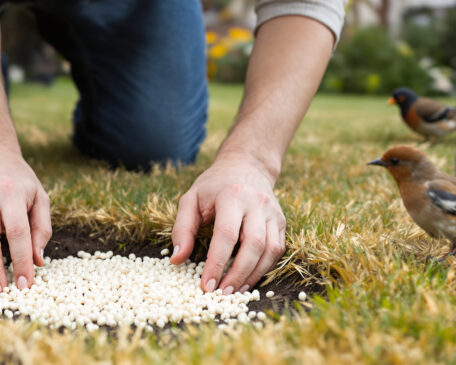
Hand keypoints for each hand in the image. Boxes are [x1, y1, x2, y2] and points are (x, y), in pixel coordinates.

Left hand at [170, 156, 285, 293]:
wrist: (246, 166)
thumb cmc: (213, 186)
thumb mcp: (190, 199)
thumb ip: (182, 229)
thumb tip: (177, 259)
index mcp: (231, 195)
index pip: (226, 235)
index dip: (216, 263)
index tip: (206, 285)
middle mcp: (256, 203)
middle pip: (253, 244)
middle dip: (238, 273)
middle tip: (222, 293)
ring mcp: (272, 212)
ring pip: (270, 250)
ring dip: (253, 275)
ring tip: (235, 291)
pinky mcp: (281, 221)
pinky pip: (277, 249)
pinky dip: (264, 268)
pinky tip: (248, 278)